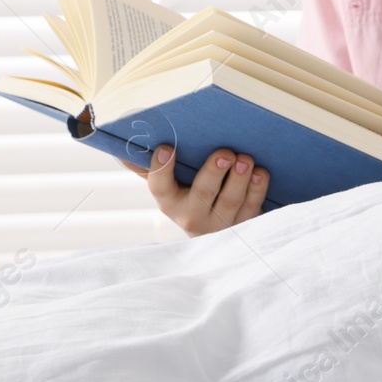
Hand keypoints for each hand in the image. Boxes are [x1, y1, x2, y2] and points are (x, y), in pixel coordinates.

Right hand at [120, 145, 266, 236]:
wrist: (214, 233)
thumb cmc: (189, 197)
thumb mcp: (169, 186)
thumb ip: (148, 167)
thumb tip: (121, 147)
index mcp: (170, 202)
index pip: (159, 187)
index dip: (161, 169)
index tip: (166, 147)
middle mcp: (193, 216)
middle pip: (202, 195)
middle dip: (213, 172)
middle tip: (225, 153)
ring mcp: (220, 224)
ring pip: (230, 202)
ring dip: (239, 179)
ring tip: (245, 159)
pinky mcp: (244, 225)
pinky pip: (252, 208)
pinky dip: (257, 189)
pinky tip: (260, 172)